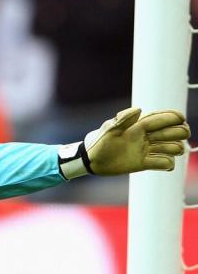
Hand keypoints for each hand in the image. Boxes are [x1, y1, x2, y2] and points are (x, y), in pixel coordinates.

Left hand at [58, 107, 189, 178]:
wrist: (91, 160)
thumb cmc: (99, 141)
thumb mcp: (110, 129)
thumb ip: (123, 119)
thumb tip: (140, 109)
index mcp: (139, 126)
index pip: (161, 119)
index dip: (173, 117)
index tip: (181, 118)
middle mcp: (145, 137)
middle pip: (170, 132)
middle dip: (179, 132)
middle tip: (182, 134)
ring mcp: (145, 150)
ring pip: (169, 147)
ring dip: (175, 148)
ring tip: (174, 150)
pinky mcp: (142, 163)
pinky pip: (161, 163)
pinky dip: (167, 163)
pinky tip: (167, 164)